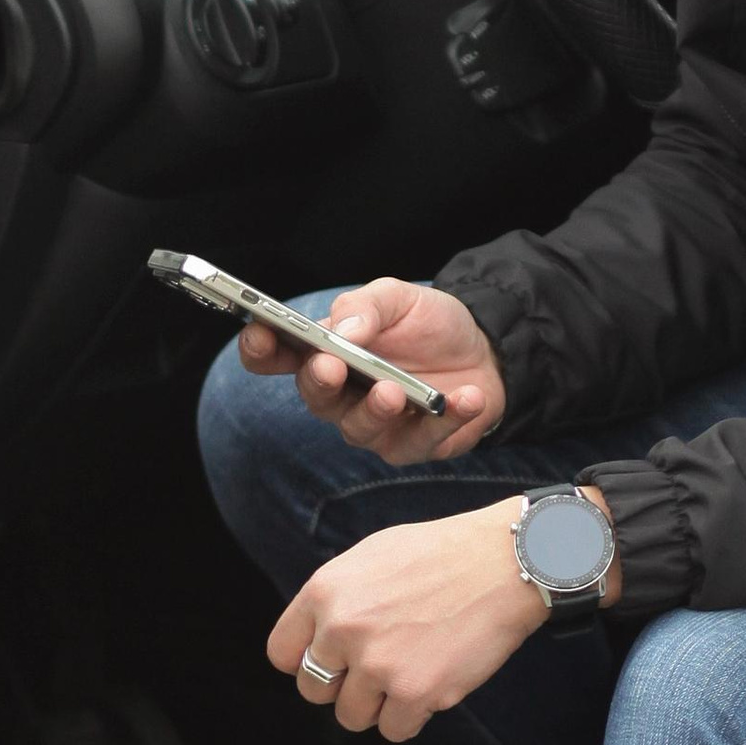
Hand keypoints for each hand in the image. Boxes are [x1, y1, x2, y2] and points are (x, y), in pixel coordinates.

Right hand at [237, 276, 504, 466]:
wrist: (485, 349)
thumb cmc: (429, 324)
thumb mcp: (399, 299)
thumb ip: (366, 307)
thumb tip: (343, 329)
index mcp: (324, 352)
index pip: (277, 356)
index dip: (260, 348)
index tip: (260, 334)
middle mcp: (341, 394)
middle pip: (315, 396)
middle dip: (320, 381)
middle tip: (331, 366)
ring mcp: (374, 425)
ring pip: (358, 428)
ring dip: (375, 410)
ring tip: (393, 391)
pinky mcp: (412, 446)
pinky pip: (422, 441)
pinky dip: (445, 420)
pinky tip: (464, 398)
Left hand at [270, 505, 545, 739]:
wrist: (505, 562)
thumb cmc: (442, 555)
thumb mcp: (370, 557)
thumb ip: (336, 599)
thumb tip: (315, 639)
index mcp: (324, 592)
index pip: (282, 653)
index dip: (306, 661)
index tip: (333, 662)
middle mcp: (342, 630)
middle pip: (314, 691)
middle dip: (343, 685)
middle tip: (379, 667)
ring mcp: (378, 664)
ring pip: (352, 717)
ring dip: (378, 704)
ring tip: (409, 672)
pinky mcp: (416, 693)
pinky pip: (394, 731)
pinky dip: (412, 716)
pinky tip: (432, 684)